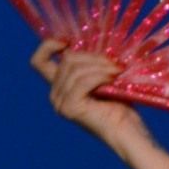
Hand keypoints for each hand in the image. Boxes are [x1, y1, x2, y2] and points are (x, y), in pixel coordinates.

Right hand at [30, 38, 146, 149]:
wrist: (129, 131)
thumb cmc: (121, 104)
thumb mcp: (102, 76)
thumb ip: (89, 62)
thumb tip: (83, 37)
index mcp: (60, 87)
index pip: (39, 61)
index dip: (50, 45)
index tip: (69, 40)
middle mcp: (55, 96)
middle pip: (66, 60)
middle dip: (92, 57)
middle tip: (114, 64)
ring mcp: (60, 103)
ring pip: (74, 68)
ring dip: (99, 66)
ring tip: (117, 71)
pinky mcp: (70, 108)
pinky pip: (82, 80)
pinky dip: (99, 76)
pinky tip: (112, 79)